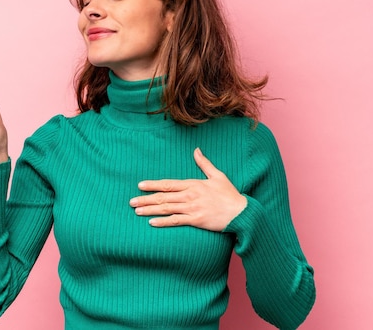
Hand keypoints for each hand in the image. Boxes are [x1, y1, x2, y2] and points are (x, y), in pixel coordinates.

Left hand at [130, 148, 247, 230]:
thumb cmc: (229, 194)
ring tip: (137, 211)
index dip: (153, 184)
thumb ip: (204, 163)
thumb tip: (196, 150)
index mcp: (193, 184)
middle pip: (163, 196)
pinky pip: (176, 220)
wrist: (241, 212)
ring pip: (166, 208)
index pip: (168, 184)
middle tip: (131, 201)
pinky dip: (163, 221)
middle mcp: (190, 195)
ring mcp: (192, 208)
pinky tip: (152, 223)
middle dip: (146, 199)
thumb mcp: (218, 175)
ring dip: (150, 210)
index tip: (140, 186)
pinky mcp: (196, 220)